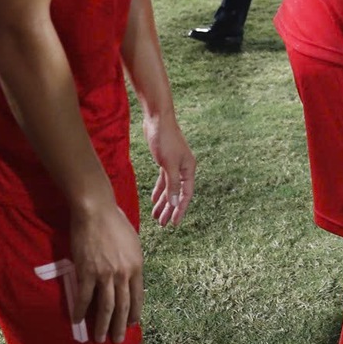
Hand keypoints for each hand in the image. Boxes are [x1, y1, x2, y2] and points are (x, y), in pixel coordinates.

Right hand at [68, 198, 143, 343]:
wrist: (96, 211)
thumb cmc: (115, 222)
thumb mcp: (133, 243)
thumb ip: (132, 262)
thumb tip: (131, 277)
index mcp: (137, 267)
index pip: (138, 297)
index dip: (134, 313)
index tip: (131, 325)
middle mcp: (123, 274)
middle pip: (122, 307)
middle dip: (119, 326)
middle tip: (117, 341)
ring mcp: (105, 275)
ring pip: (105, 307)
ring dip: (101, 325)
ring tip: (99, 338)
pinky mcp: (86, 272)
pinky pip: (84, 297)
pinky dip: (80, 310)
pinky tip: (77, 320)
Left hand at [145, 112, 196, 226]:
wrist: (157, 119)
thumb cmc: (165, 139)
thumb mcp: (169, 164)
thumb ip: (173, 184)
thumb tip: (176, 202)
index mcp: (189, 169)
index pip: (186, 194)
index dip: (180, 210)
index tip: (174, 223)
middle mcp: (183, 168)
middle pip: (177, 193)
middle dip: (170, 209)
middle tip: (163, 224)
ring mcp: (174, 165)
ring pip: (169, 188)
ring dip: (163, 202)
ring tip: (156, 216)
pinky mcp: (165, 161)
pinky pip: (163, 180)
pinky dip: (159, 190)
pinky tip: (153, 199)